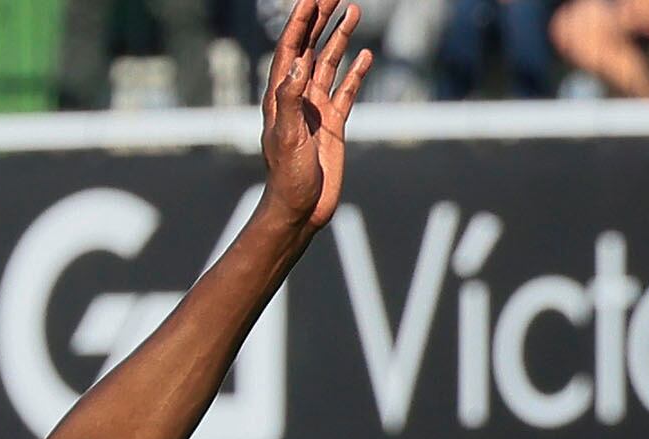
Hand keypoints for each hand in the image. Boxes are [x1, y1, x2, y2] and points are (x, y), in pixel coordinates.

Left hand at [258, 4, 373, 236]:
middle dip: (321, 19)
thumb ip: (291, 99)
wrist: (300, 209)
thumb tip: (299, 63)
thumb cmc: (287, 177)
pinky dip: (356, 72)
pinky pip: (346, 90)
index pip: (291, 48)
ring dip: (341, 37)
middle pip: (310, 47)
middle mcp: (298, 96)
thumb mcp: (288, 137)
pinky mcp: (334, 124)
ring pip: (330, 63)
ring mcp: (317, 109)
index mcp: (282, 95)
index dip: (300, 21)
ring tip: (355, 10)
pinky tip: (366, 56)